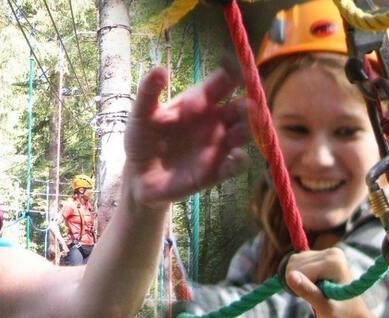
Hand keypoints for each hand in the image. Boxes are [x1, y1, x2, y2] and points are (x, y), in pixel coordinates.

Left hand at [124, 66, 249, 207]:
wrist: (138, 176)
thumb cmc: (141, 139)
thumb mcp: (140, 114)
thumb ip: (148, 92)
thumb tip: (159, 69)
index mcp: (199, 102)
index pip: (224, 82)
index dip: (234, 73)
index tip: (238, 70)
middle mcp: (214, 121)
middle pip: (241, 108)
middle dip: (249, 105)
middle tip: (248, 105)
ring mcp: (217, 146)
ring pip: (244, 134)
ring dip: (250, 130)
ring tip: (242, 129)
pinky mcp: (216, 171)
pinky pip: (237, 165)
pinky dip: (241, 161)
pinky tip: (237, 156)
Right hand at [285, 248, 388, 317]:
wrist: (354, 316)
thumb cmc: (341, 316)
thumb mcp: (323, 308)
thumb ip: (307, 291)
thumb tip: (289, 275)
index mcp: (334, 262)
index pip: (299, 270)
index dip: (299, 287)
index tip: (314, 299)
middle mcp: (332, 252)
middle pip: (295, 263)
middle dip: (297, 282)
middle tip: (314, 296)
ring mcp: (328, 252)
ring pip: (295, 261)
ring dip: (298, 279)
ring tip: (314, 291)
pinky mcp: (323, 254)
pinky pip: (299, 261)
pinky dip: (300, 275)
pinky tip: (313, 284)